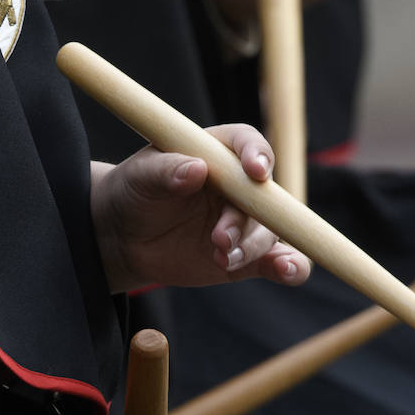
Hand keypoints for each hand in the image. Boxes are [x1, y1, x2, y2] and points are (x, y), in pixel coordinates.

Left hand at [90, 124, 310, 291]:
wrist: (125, 238)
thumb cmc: (134, 192)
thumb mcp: (140, 176)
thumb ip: (166, 171)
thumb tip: (195, 169)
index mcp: (218, 153)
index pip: (248, 144)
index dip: (257, 155)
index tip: (255, 172)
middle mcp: (239, 185)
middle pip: (264, 195)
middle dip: (246, 219)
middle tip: (219, 239)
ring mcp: (245, 222)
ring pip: (270, 232)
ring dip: (252, 247)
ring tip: (222, 259)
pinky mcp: (246, 256)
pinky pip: (278, 261)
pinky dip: (289, 266)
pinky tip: (286, 270)